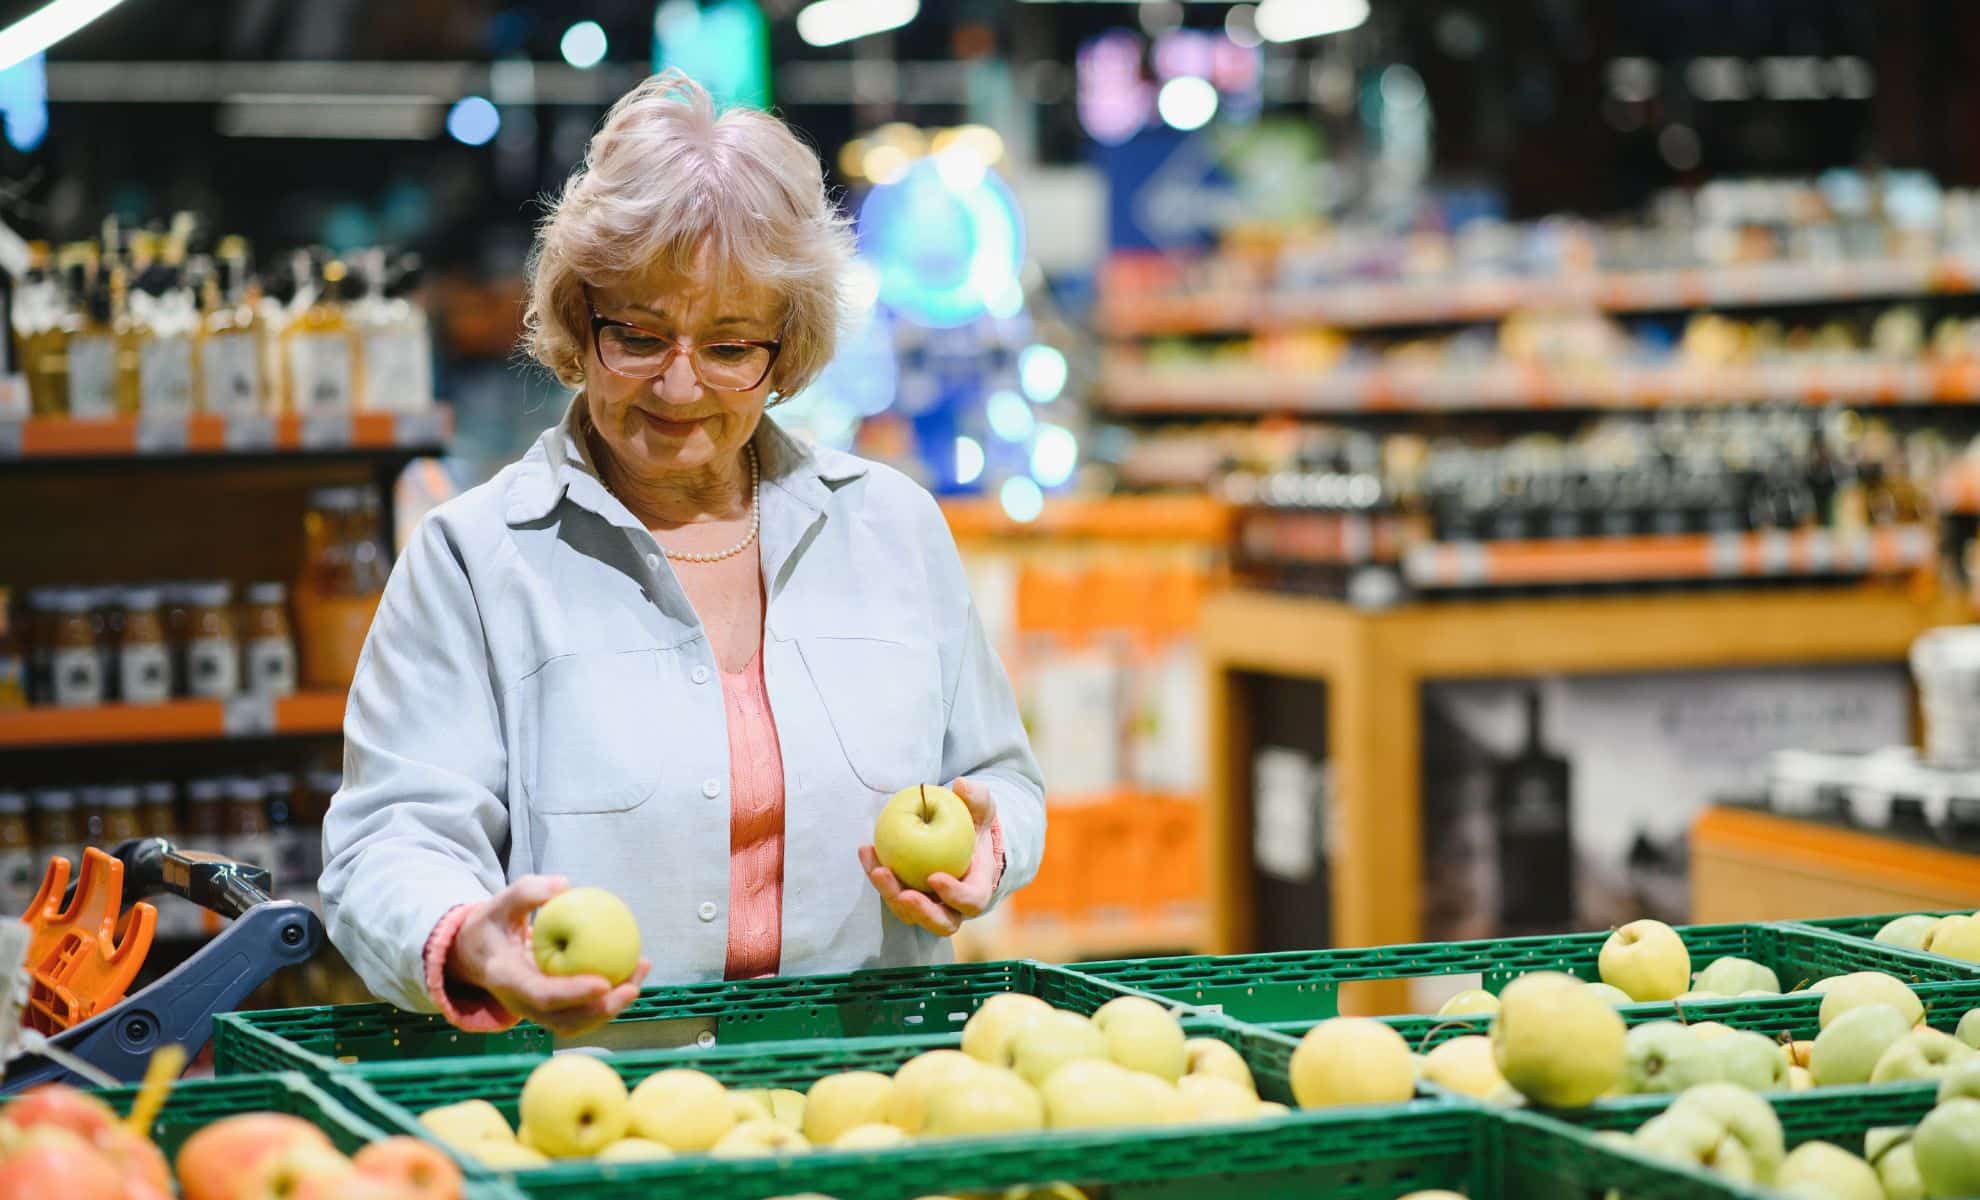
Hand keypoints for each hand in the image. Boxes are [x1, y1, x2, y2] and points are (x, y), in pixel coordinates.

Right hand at [446, 875, 650, 1036]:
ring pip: (579, 1020)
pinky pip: (585, 1008)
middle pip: (565, 1020)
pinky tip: (634, 969)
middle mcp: (522, 1003)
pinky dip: (611, 995)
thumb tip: (562, 885)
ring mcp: (537, 1010)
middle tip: (633, 985)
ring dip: (614, 1004)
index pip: (542, 995)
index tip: (603, 983)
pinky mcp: (553, 1008)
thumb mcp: (500, 903)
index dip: (573, 994)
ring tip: (640, 970)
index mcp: (507, 980)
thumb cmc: (492, 925)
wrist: (477, 952)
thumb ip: (526, 892)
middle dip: (602, 1010)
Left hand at [858, 778, 998, 936]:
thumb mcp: (980, 807)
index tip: (934, 877)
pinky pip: (890, 891)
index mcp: (977, 888)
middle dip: (920, 911)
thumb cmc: (973, 822)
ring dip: (891, 894)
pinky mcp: (905, 895)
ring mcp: (928, 904)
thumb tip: (961, 785)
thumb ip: (976, 797)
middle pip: (940, 922)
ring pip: (909, 912)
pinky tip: (866, 850)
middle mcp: (954, 905)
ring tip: (877, 869)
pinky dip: (877, 874)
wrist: (959, 834)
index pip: (970, 901)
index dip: (955, 895)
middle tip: (903, 893)